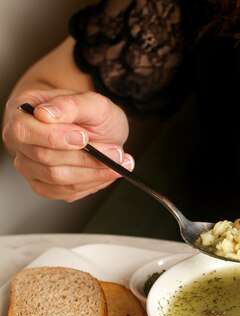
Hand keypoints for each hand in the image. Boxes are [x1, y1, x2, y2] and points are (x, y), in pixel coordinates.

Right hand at [2, 89, 134, 201]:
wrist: (95, 130)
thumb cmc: (88, 114)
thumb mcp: (89, 101)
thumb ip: (69, 105)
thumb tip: (46, 114)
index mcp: (21, 115)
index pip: (26, 132)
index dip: (56, 137)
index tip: (85, 137)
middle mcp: (19, 145)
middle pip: (46, 159)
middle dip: (86, 158)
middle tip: (117, 152)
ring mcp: (30, 168)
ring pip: (59, 179)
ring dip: (94, 173)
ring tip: (120, 162)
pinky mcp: (46, 187)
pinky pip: (68, 192)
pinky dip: (92, 183)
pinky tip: (107, 172)